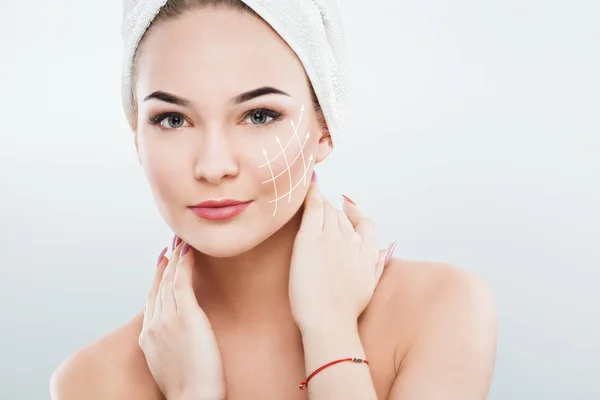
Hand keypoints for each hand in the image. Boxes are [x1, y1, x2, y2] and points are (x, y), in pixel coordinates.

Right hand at [139, 238, 225, 399]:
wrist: (192, 397)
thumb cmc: (188, 387)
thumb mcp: (168, 363)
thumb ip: (169, 345)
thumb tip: (178, 337)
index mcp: (147, 337)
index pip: (151, 300)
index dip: (156, 279)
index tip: (161, 263)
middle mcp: (153, 324)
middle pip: (158, 286)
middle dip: (166, 263)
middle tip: (172, 245)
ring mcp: (167, 319)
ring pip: (169, 281)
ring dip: (175, 258)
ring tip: (181, 242)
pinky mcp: (185, 316)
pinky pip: (182, 282)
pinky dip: (184, 264)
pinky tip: (188, 252)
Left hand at [289, 175, 395, 331]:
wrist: (328, 320)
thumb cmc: (345, 310)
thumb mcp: (369, 286)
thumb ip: (377, 265)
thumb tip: (383, 251)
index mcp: (367, 252)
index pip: (363, 224)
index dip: (354, 213)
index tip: (347, 207)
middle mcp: (351, 240)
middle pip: (341, 217)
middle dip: (332, 212)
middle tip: (319, 207)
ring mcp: (330, 237)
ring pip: (326, 210)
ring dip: (320, 204)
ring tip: (311, 197)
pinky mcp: (310, 238)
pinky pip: (313, 209)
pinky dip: (311, 195)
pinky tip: (307, 187)